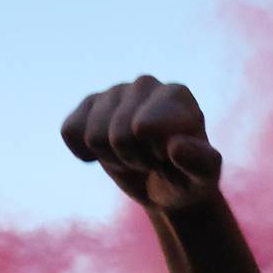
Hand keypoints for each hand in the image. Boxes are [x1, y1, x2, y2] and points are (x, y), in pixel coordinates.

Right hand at [61, 76, 220, 211]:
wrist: (169, 187)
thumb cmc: (190, 180)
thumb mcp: (203, 179)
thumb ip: (200, 163)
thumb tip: (175, 146)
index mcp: (177, 95)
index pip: (143, 127)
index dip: (153, 154)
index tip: (170, 157)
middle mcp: (146, 85)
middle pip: (118, 135)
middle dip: (133, 159)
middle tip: (152, 160)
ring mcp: (116, 92)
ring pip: (92, 135)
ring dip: (112, 158)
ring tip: (135, 156)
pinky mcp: (91, 104)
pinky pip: (70, 131)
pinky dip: (84, 152)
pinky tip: (107, 152)